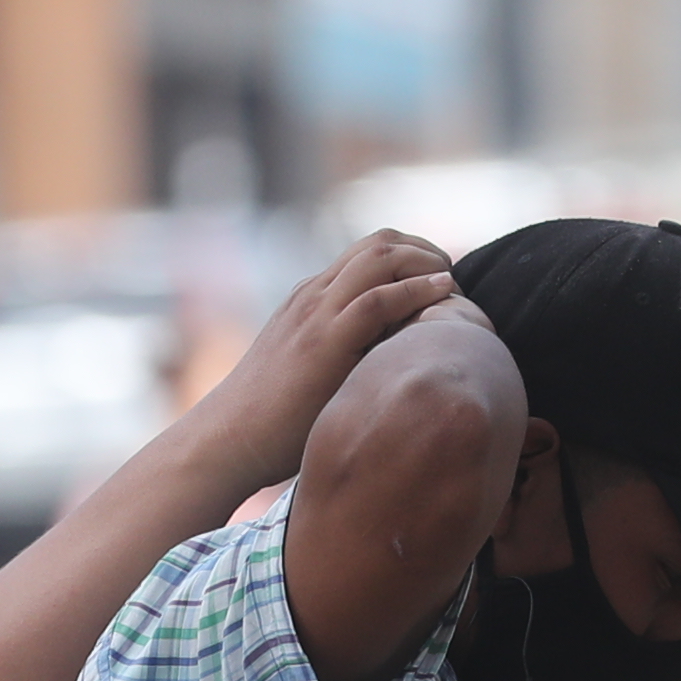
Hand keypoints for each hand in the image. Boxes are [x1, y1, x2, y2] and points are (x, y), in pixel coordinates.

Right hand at [179, 229, 462, 492]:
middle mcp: (314, 295)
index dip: (411, 253)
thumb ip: (343, 356)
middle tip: (451, 274)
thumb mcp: (310, 371)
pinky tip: (442, 295)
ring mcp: (317, 314)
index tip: (439, 275)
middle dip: (424, 250)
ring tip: (451, 283)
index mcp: (311, 298)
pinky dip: (415, 291)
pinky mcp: (323, 341)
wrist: (229, 437)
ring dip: (425, 263)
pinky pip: (377, 301)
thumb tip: (389, 370)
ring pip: (380, 258)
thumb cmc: (272, 420)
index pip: (367, 251)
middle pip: (379, 242)